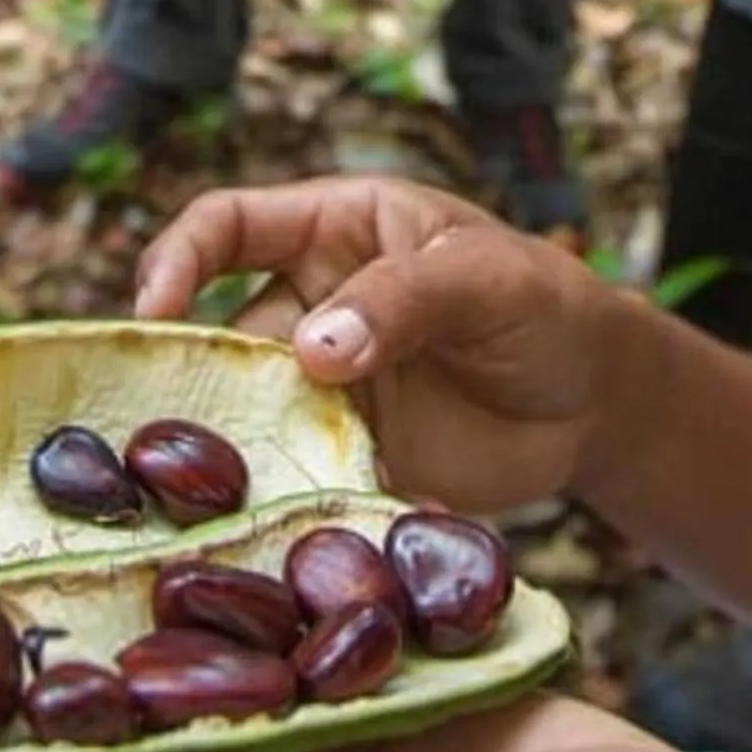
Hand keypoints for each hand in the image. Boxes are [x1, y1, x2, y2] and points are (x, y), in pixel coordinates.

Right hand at [134, 175, 620, 517]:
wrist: (596, 403)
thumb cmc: (546, 307)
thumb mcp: (488, 281)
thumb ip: (404, 299)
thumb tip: (311, 349)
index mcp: (332, 230)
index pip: (227, 225)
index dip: (177, 259)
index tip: (154, 313)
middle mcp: (309, 306)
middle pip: (216, 335)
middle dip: (186, 379)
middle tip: (166, 432)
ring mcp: (321, 389)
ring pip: (243, 417)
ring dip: (231, 453)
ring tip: (228, 490)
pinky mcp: (343, 459)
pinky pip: (293, 480)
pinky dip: (288, 502)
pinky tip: (301, 527)